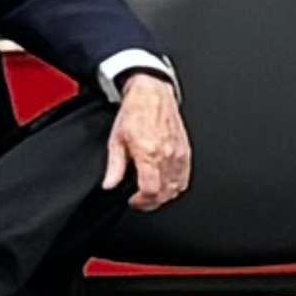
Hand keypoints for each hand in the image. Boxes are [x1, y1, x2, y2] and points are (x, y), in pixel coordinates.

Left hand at [102, 73, 192, 210]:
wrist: (151, 93)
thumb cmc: (135, 112)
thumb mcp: (116, 140)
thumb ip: (114, 167)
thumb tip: (109, 184)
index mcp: (148, 153)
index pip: (151, 190)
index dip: (142, 202)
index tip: (134, 200)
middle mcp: (166, 155)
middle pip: (165, 193)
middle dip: (152, 201)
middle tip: (141, 199)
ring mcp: (178, 153)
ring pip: (177, 187)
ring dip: (164, 195)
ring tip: (152, 192)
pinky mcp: (186, 150)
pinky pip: (185, 176)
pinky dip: (176, 185)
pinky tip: (166, 183)